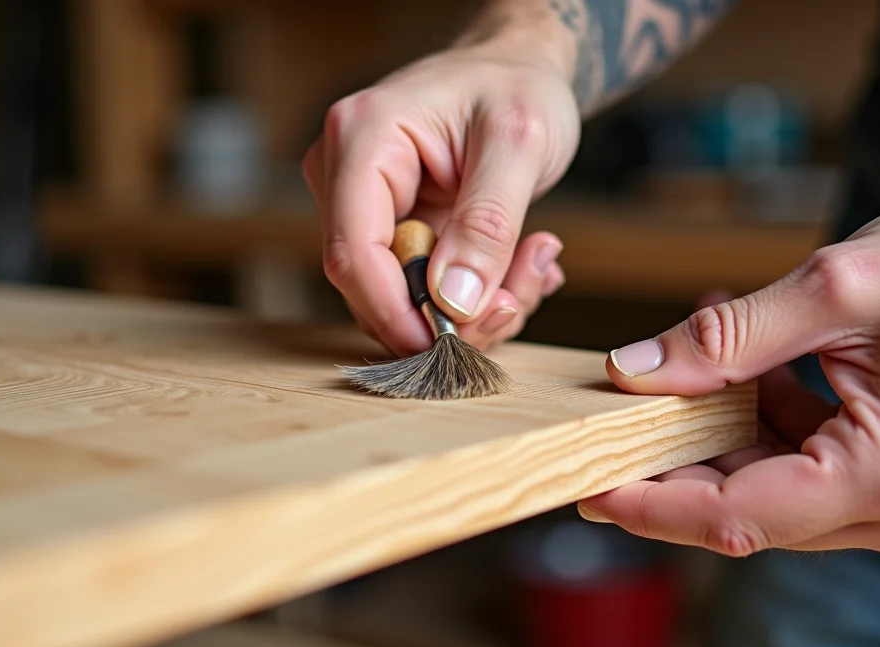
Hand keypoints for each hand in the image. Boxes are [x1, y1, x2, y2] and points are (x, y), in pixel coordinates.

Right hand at [303, 43, 579, 354]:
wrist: (519, 70)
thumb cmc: (516, 85)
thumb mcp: (520, 143)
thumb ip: (488, 223)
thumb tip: (454, 302)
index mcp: (361, 138)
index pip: (353, 252)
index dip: (396, 312)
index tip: (450, 344)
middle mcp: (346, 177)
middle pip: (372, 286)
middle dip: (451, 313)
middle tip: (519, 296)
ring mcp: (366, 209)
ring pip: (400, 300)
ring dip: (474, 307)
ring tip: (533, 263)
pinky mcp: (392, 234)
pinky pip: (421, 293)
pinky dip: (475, 296)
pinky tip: (518, 263)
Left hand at [579, 191, 879, 556]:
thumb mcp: (838, 287)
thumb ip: (727, 338)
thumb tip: (635, 370)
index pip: (733, 516)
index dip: (650, 505)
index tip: (586, 488)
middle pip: (747, 515)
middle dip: (675, 464)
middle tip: (618, 416)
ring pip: (773, 495)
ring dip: (722, 436)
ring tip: (699, 356)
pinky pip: (808, 474)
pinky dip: (768, 428)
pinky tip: (753, 366)